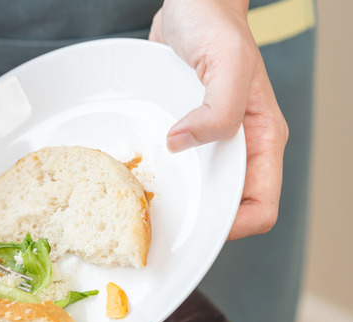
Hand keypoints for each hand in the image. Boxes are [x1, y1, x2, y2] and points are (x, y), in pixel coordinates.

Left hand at [150, 0, 288, 239]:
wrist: (192, 3)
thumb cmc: (215, 24)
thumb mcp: (227, 62)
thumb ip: (219, 108)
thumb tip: (184, 143)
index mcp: (260, 138)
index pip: (261, 205)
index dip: (234, 225)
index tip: (197, 224)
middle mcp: (237, 146)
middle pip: (226, 207)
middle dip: (198, 219)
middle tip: (159, 218)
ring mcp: (209, 141)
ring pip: (198, 190)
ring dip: (176, 199)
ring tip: (142, 200)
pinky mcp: (185, 133)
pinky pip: (176, 166)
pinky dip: (159, 175)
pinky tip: (134, 172)